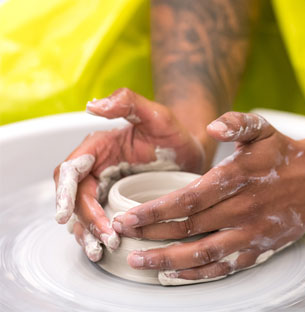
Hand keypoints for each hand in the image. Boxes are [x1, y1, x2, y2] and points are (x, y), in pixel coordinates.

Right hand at [53, 88, 205, 260]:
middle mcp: (97, 168)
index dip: (64, 192)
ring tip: (100, 250)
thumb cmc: (174, 133)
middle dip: (85, 218)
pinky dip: (97, 235)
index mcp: (99, 147)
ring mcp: (106, 187)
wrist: (190, 152)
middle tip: (105, 237)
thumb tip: (93, 105)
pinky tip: (104, 249)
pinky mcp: (117, 202)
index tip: (65, 214)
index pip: (71, 170)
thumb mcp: (156, 114)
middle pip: (76, 197)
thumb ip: (127, 102)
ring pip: (83, 213)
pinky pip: (99, 220)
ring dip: (87, 233)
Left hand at [113, 112, 304, 282]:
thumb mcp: (263, 128)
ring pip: (202, 253)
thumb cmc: (284, 153)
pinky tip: (173, 275)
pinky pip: (223, 267)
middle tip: (121, 235)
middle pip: (188, 228)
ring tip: (138, 261)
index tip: (128, 216)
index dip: (155, 210)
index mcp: (237, 179)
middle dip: (151, 233)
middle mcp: (242, 209)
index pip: (188, 199)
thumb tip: (212, 127)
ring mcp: (250, 233)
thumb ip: (237, 123)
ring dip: (167, 260)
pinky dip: (196, 274)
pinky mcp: (258, 249)